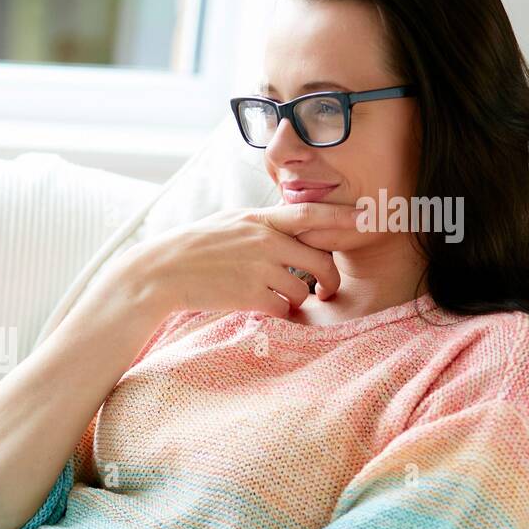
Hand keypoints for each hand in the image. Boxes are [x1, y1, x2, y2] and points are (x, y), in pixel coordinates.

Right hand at [116, 202, 359, 318]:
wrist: (160, 273)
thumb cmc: (190, 247)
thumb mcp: (227, 222)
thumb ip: (260, 224)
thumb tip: (287, 224)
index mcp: (259, 219)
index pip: (311, 215)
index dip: (344, 217)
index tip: (369, 219)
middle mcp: (264, 242)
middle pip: (320, 260)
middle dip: (328, 279)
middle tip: (324, 290)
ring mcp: (258, 269)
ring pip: (303, 290)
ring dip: (298, 300)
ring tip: (281, 301)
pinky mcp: (249, 296)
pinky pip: (283, 309)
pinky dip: (280, 313)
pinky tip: (268, 311)